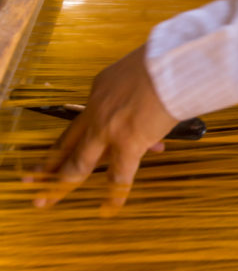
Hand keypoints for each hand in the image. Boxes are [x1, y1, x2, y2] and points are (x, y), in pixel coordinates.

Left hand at [26, 46, 177, 214]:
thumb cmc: (166, 62)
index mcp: (101, 88)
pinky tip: (108, 209)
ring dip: (63, 183)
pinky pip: (118, 177)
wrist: (173, 64)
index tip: (67, 148)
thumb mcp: (140, 73)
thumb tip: (150, 127)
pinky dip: (114, 195)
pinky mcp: (127, 143)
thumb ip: (139, 100)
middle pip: (67, 142)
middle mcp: (97, 110)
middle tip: (31, 178)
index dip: (80, 137)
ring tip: (46, 199)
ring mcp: (108, 129)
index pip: (86, 119)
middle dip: (49, 163)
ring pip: (79, 163)